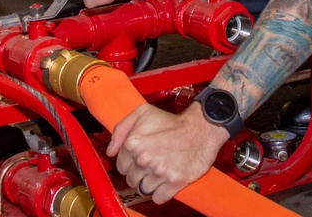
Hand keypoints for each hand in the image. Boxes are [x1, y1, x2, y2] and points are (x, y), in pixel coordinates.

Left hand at [106, 102, 225, 203]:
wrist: (200, 129)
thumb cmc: (171, 122)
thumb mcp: (142, 113)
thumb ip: (121, 129)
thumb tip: (110, 151)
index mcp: (133, 143)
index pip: (121, 166)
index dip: (129, 163)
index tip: (138, 159)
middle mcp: (144, 159)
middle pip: (131, 179)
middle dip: (139, 174)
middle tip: (150, 165)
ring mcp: (159, 172)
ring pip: (143, 190)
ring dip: (149, 184)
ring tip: (158, 172)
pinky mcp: (174, 182)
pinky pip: (158, 198)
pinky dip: (160, 194)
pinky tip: (164, 182)